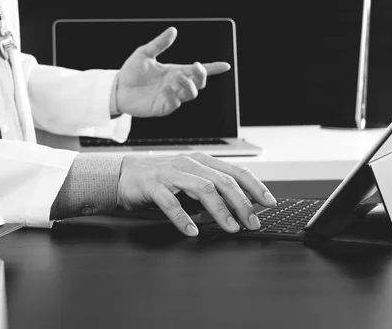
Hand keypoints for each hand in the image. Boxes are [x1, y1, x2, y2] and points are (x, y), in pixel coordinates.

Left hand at [114, 27, 229, 116]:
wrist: (117, 88)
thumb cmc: (131, 71)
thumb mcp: (144, 54)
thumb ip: (159, 44)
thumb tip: (173, 30)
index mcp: (175, 71)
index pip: (198, 71)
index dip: (213, 69)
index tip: (226, 66)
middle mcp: (176, 85)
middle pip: (200, 84)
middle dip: (202, 76)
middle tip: (195, 67)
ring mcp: (170, 97)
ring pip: (191, 95)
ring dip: (188, 86)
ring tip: (177, 78)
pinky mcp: (162, 108)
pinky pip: (174, 104)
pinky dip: (174, 95)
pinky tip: (166, 88)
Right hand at [117, 152, 275, 235]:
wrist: (123, 174)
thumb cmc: (159, 178)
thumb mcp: (188, 180)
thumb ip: (210, 191)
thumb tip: (237, 208)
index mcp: (201, 161)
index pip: (234, 170)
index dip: (254, 186)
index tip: (268, 202)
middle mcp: (188, 164)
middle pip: (222, 180)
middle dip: (242, 202)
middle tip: (252, 222)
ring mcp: (170, 173)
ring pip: (202, 188)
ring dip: (219, 210)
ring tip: (230, 227)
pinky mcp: (153, 185)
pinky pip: (171, 202)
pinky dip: (183, 218)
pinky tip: (192, 230)